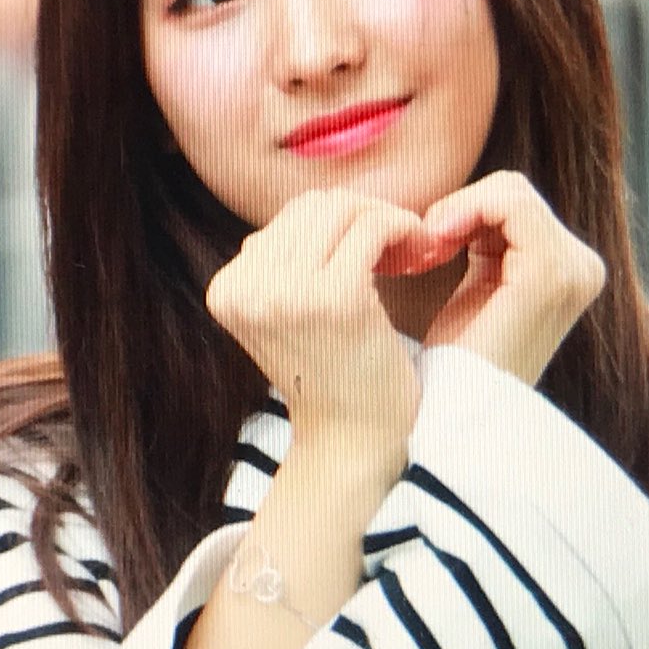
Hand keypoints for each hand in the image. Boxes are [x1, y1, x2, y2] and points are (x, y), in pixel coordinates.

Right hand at [205, 188, 435, 455]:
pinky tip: (421, 254)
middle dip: (365, 215)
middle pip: (315, 206)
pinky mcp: (334, 297)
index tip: (374, 250)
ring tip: (411, 252)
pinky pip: (373, 229)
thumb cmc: (335, 374)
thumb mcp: (288, 315)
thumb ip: (286, 264)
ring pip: (346, 210)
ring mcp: (286, 291)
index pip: (287, 219)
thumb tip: (318, 207)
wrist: (354, 442)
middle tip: (401, 245)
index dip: (340, 223)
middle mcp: (247, 287)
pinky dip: (404, 231)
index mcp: (227, 289)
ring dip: (388, 221)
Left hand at [416, 170, 605, 386]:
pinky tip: (438, 244)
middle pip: (513, 191)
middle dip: (462, 209)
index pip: (517, 200)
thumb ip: (489, 240)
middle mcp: (584, 268)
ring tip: (431, 250)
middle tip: (428, 247)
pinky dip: (464, 211)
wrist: (455, 415)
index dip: (467, 209)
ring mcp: (573, 271)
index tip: (431, 242)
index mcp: (573, 270)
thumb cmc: (457, 361)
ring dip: (458, 211)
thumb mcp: (481, 286)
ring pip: (509, 191)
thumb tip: (468, 196)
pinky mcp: (549, 274)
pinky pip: (508, 204)